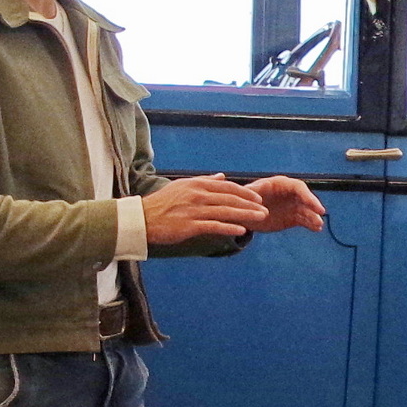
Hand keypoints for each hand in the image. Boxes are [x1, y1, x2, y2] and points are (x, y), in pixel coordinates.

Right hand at [140, 175, 269, 245]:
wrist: (142, 219)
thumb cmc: (162, 203)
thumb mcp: (183, 186)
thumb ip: (204, 181)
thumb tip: (221, 176)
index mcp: (197, 184)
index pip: (227, 187)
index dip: (245, 193)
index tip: (258, 198)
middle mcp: (198, 195)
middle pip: (230, 198)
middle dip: (250, 204)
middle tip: (265, 210)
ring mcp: (194, 210)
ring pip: (226, 211)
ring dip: (246, 215)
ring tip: (260, 219)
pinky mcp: (190, 225)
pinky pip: (214, 226)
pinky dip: (229, 227)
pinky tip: (242, 230)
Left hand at [243, 173, 328, 232]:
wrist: (246, 215)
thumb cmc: (246, 201)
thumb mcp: (247, 194)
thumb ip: (253, 191)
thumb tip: (260, 188)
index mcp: (280, 184)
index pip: (298, 187)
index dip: (307, 195)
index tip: (314, 204)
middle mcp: (290, 194)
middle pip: (305, 198)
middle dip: (313, 205)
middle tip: (321, 213)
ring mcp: (292, 206)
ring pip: (306, 211)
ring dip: (313, 217)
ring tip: (318, 225)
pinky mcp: (292, 218)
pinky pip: (304, 220)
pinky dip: (310, 224)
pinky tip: (316, 229)